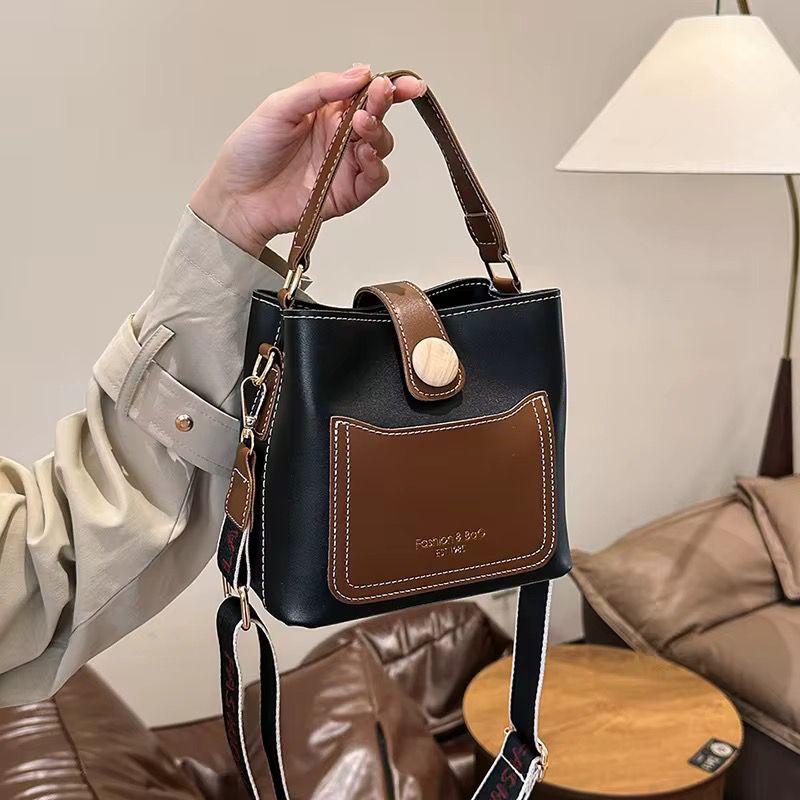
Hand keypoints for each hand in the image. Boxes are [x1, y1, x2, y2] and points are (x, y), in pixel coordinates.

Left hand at [190, 65, 426, 255]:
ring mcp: (345, 165)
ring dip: (378, 132)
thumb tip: (358, 72)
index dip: (389, 87)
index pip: (365, 93)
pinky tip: (364, 154)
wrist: (238, 197)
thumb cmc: (250, 153)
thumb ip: (320, 88)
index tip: (404, 84)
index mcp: (326, 110)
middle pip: (377, 116)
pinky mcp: (347, 192)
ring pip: (381, 145)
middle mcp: (339, 136)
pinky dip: (376, 165)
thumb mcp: (279, 106)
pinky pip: (374, 178)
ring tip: (361, 126)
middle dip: (384, 104)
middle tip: (380, 96)